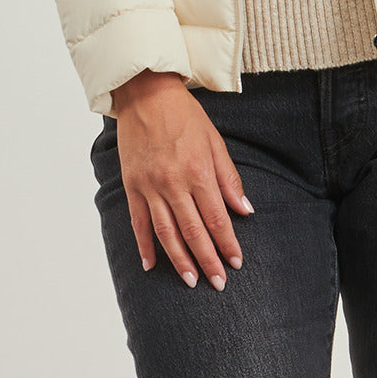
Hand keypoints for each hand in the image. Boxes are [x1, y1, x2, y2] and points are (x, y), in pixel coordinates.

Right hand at [112, 70, 254, 290]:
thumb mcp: (214, 141)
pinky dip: (145, 245)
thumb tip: (245, 209)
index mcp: (198, 171)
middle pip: (193, 231)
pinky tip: (151, 264)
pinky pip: (138, 222)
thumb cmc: (185, 116)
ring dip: (180, 260)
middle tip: (218, 283)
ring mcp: (150, 186)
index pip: (217, 218)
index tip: (236, 262)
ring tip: (191, 281)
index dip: (227, 243)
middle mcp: (174, 183)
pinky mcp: (132, 185)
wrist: (146, 94)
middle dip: (208, 260)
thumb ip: (229, 177)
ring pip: (166, 233)